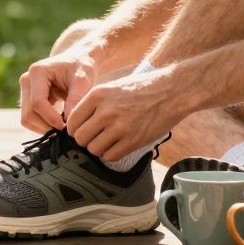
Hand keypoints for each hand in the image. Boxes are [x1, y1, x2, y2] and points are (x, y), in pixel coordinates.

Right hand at [18, 50, 99, 133]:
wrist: (77, 60)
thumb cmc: (81, 66)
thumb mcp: (83, 79)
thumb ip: (76, 98)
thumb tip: (68, 121)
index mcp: (38, 72)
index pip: (37, 102)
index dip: (50, 118)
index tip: (66, 127)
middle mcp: (26, 80)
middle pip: (28, 114)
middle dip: (46, 126)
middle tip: (66, 132)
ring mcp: (25, 90)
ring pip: (26, 119)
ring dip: (43, 128)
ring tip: (63, 128)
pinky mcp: (27, 99)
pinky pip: (30, 118)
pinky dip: (43, 125)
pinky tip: (59, 123)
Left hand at [65, 66, 189, 161]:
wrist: (172, 91)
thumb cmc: (141, 88)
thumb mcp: (112, 87)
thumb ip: (93, 103)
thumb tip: (76, 122)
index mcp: (97, 96)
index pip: (72, 121)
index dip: (75, 128)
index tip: (82, 129)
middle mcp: (106, 112)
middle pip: (80, 138)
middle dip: (85, 140)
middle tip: (94, 136)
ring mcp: (120, 128)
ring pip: (93, 149)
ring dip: (98, 148)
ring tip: (107, 141)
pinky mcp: (133, 141)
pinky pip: (110, 156)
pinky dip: (111, 154)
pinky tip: (117, 145)